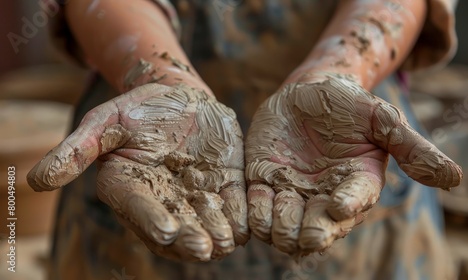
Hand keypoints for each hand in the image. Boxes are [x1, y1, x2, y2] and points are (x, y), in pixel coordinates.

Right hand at [27, 83, 248, 260]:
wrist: (183, 99)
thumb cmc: (140, 109)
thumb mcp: (106, 121)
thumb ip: (79, 149)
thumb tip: (36, 180)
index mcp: (129, 188)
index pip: (138, 209)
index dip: (151, 219)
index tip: (167, 229)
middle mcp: (162, 201)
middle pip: (175, 228)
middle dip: (189, 239)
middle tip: (204, 247)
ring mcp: (194, 198)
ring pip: (206, 225)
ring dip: (218, 233)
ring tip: (228, 239)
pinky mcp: (224, 189)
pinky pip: (233, 209)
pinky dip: (239, 217)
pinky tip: (247, 222)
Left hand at [245, 74, 461, 254]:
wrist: (305, 92)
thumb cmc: (347, 105)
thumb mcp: (380, 118)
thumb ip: (410, 147)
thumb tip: (454, 179)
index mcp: (357, 185)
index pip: (355, 203)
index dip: (348, 206)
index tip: (338, 206)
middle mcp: (325, 199)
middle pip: (319, 230)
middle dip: (312, 232)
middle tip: (306, 229)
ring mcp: (292, 195)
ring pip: (284, 229)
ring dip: (280, 225)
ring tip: (278, 202)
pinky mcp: (263, 186)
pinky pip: (257, 211)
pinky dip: (255, 214)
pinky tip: (257, 199)